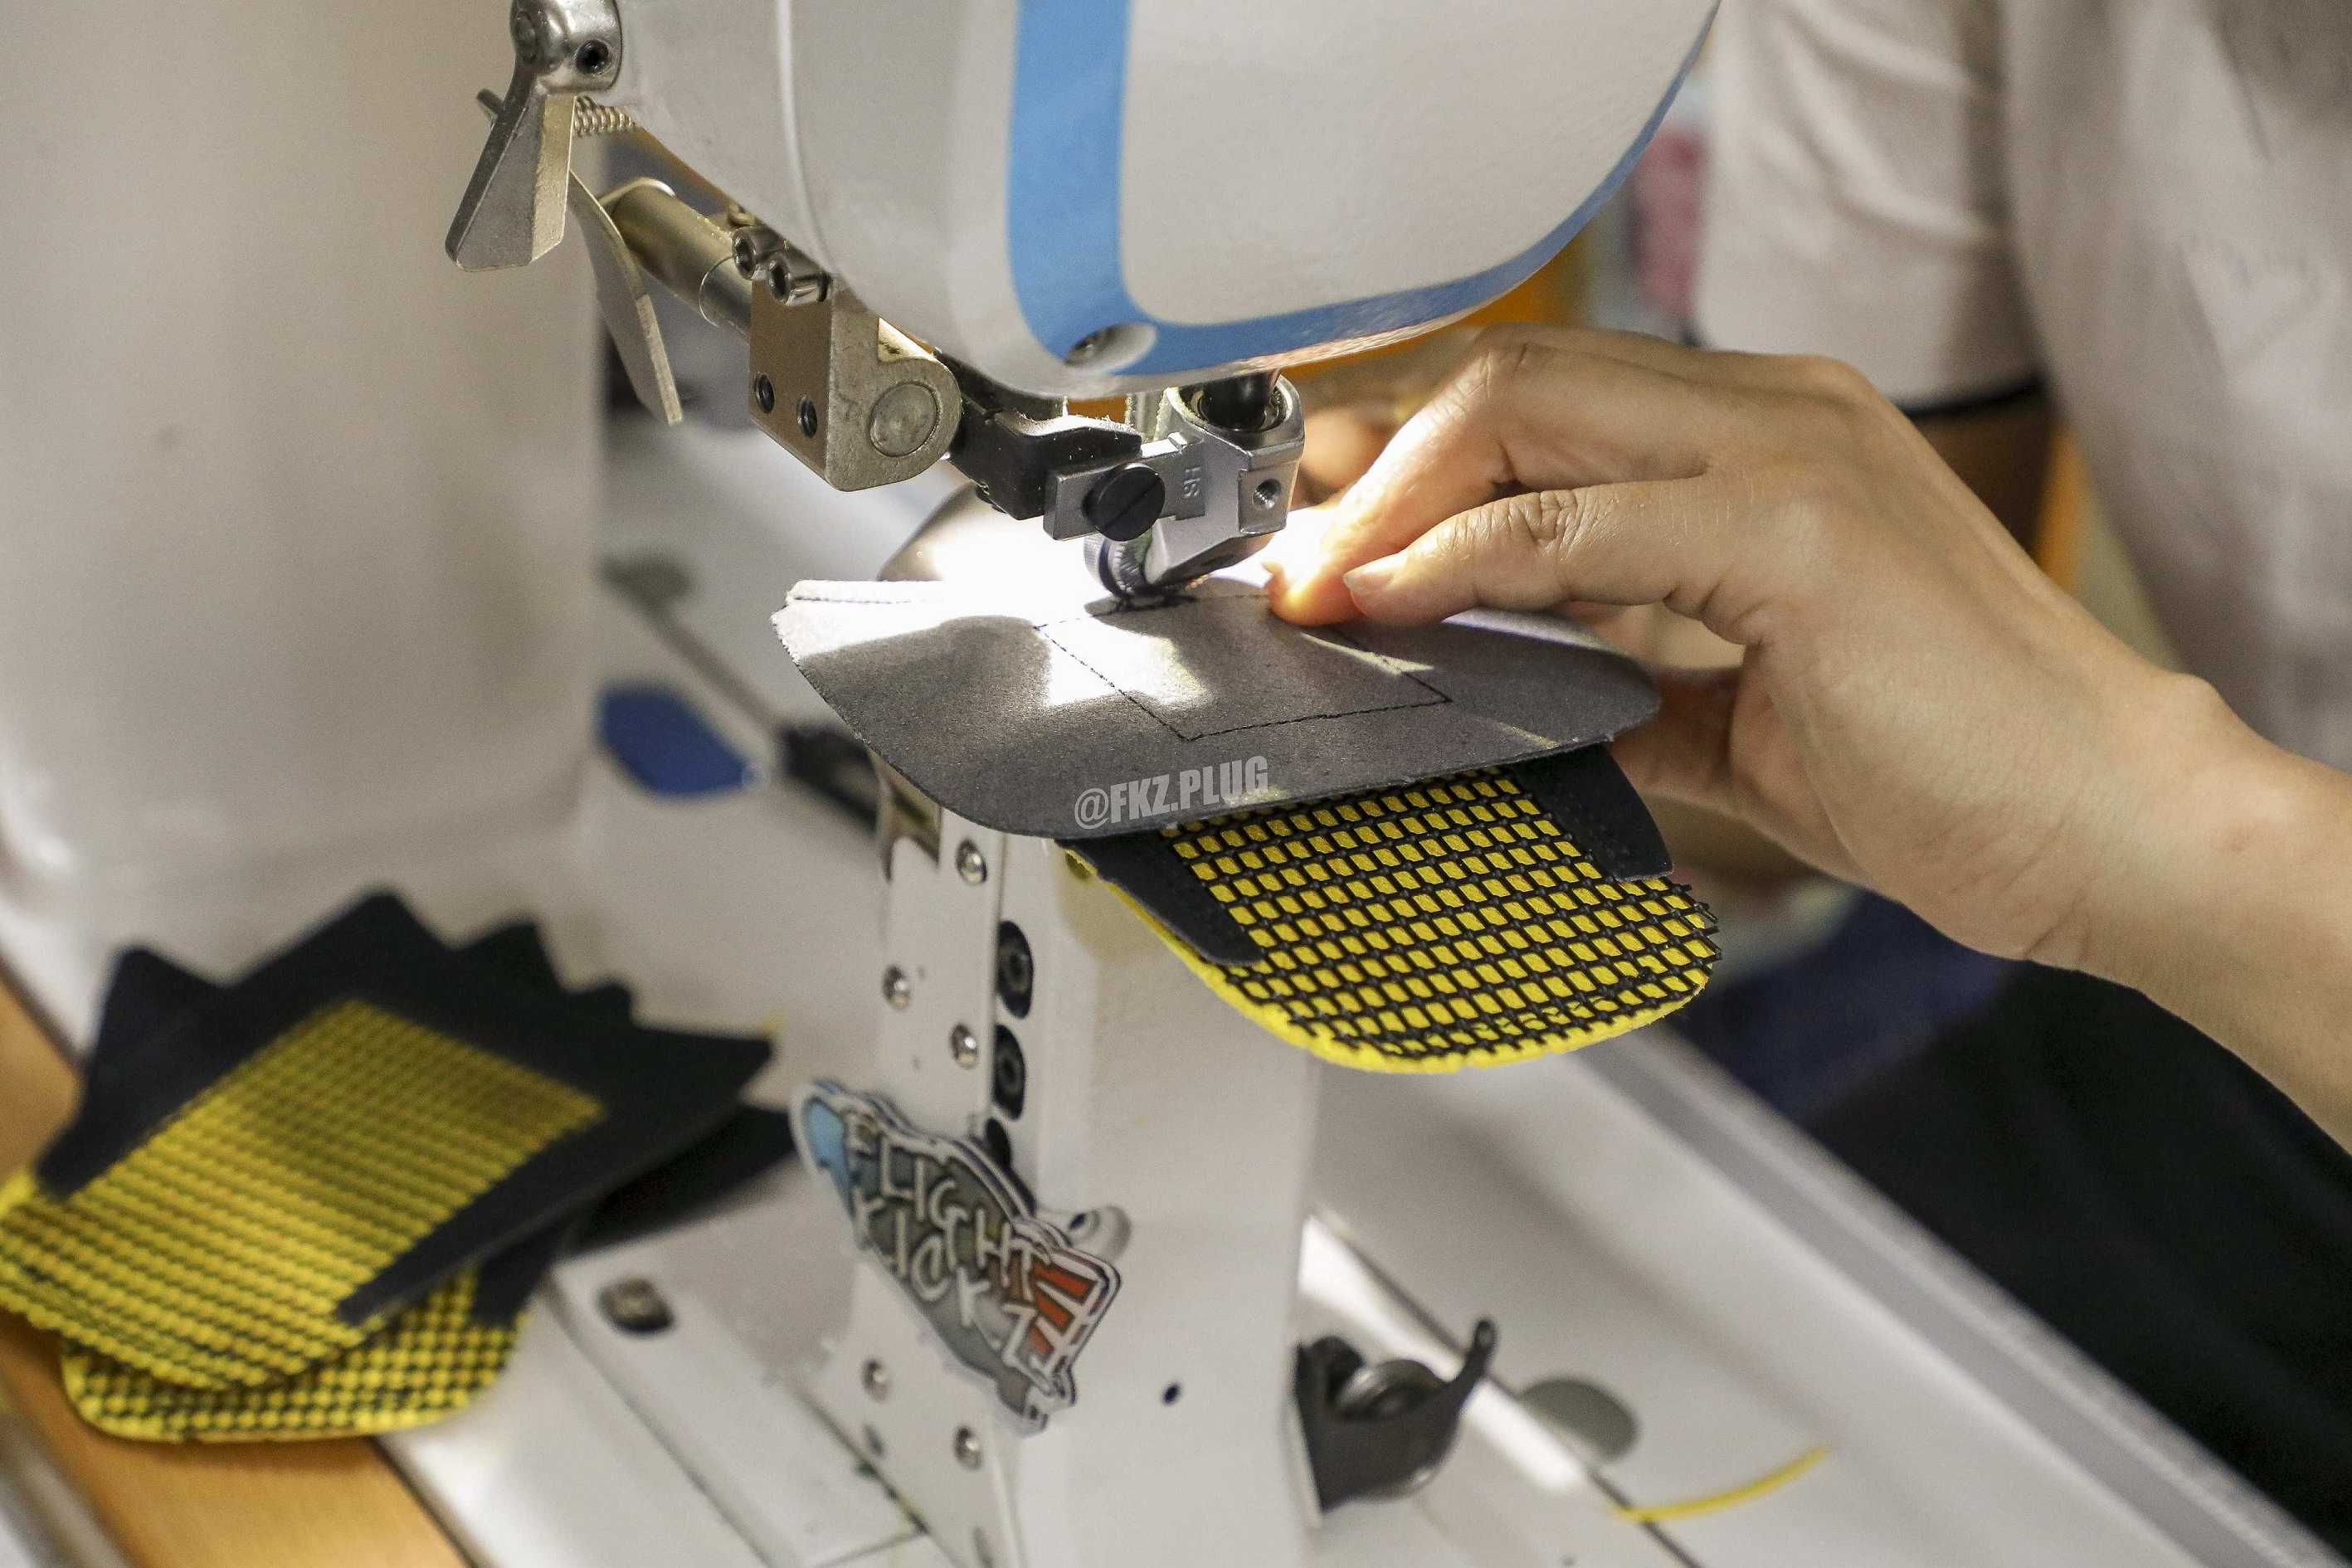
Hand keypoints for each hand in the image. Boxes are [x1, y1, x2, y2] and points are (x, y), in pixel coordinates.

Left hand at [1264, 325, 2237, 971]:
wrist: (2108, 829)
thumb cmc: (1949, 772)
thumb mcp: (1740, 719)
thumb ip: (1623, 682)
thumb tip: (1503, 696)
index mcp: (1767, 439)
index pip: (1549, 396)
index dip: (1414, 454)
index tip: (1325, 531)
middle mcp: (1776, 411)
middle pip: (1515, 376)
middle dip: (1376, 459)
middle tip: (1287, 554)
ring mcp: (1790, 453)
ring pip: (1529, 411)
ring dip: (1393, 499)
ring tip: (1312, 584)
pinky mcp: (1799, 527)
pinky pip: (1578, 520)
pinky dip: (1461, 556)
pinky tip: (1389, 602)